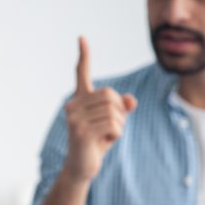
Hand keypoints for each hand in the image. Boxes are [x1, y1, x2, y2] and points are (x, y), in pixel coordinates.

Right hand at [63, 36, 136, 181]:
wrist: (82, 167)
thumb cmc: (97, 142)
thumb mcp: (113, 122)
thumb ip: (122, 108)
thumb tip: (131, 100)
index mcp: (80, 100)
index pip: (81, 74)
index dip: (84, 56)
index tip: (82, 38)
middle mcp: (73, 105)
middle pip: (110, 95)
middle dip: (120, 111)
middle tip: (113, 126)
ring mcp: (75, 118)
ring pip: (114, 111)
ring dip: (119, 125)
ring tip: (108, 135)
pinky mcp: (81, 132)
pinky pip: (112, 124)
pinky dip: (117, 133)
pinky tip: (107, 140)